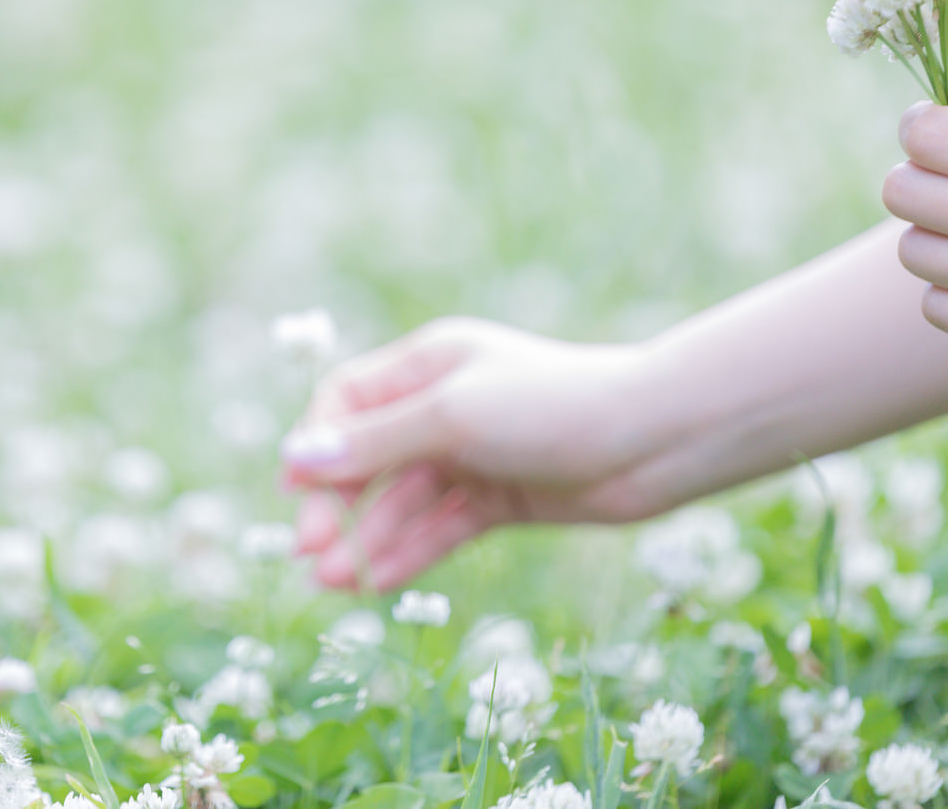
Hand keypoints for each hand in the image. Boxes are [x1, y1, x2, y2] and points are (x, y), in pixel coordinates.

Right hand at [279, 317, 661, 589]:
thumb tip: (296, 457)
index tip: (295, 493)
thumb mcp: (452, 418)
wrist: (652, 441)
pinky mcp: (499, 497)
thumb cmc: (551, 408)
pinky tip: (378, 583)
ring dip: (368, 538)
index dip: (316, 444)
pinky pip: (441, 526)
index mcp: (428, 363)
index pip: (347, 400)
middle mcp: (444, 405)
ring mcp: (472, 453)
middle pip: (369, 456)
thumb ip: (374, 444)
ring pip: (404, 500)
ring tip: (335, 583)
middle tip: (311, 551)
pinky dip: (410, 552)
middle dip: (337, 503)